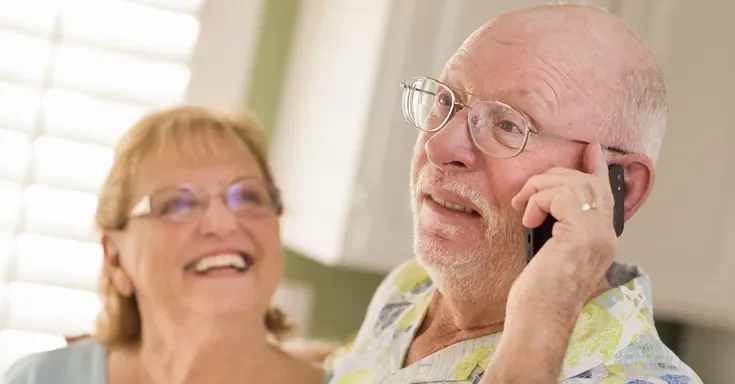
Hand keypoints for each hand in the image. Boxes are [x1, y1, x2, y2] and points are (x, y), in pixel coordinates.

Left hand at [479, 143, 618, 383]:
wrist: (538, 320)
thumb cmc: (538, 294)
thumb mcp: (551, 253)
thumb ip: (559, 228)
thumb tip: (544, 203)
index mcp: (602, 241)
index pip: (605, 194)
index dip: (596, 166)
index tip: (589, 147)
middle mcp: (606, 236)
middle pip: (589, 183)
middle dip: (555, 176)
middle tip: (527, 192)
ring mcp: (597, 234)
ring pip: (574, 183)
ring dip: (541, 187)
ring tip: (523, 206)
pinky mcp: (579, 233)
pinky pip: (560, 194)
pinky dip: (538, 199)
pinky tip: (528, 216)